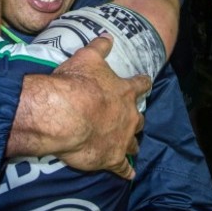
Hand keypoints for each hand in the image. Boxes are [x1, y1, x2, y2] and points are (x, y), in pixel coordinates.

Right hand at [11, 37, 148, 179]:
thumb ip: (99, 47)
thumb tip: (108, 35)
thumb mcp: (86, 58)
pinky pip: (123, 168)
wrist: (65, 114)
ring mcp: (122, 139)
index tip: (146, 82)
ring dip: (132, 144)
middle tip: (132, 119)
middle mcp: (129, 116)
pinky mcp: (111, 159)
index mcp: (124, 91)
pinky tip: (129, 175)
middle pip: (139, 119)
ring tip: (131, 146)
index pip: (140, 85)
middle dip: (136, 119)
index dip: (142, 83)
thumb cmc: (76, 83)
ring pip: (133, 144)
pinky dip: (126, 171)